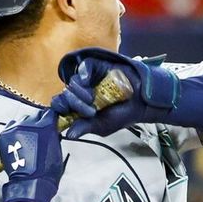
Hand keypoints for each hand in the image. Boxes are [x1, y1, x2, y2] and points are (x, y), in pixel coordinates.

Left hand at [0, 106, 65, 201]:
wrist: (30, 183)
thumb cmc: (47, 172)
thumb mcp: (57, 151)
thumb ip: (54, 137)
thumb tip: (52, 131)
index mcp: (46, 127)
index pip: (49, 113)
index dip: (50, 118)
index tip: (50, 122)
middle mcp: (30, 124)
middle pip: (35, 116)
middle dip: (38, 122)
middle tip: (38, 132)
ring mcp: (16, 129)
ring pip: (22, 120)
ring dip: (25, 126)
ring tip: (27, 138)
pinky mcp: (4, 135)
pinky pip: (10, 127)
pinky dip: (14, 132)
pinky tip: (17, 141)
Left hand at [53, 48, 176, 136]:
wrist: (141, 101)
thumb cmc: (123, 115)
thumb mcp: (103, 125)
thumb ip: (85, 127)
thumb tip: (69, 134)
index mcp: (80, 108)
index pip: (61, 107)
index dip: (60, 110)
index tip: (66, 114)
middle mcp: (81, 93)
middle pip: (65, 95)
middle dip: (73, 104)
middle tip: (89, 111)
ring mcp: (88, 79)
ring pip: (72, 83)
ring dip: (79, 93)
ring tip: (92, 100)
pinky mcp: (95, 67)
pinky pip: (82, 68)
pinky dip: (82, 75)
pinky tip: (88, 82)